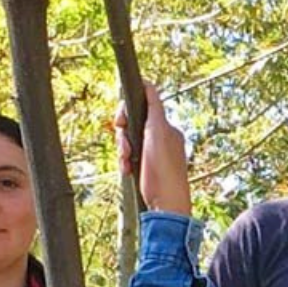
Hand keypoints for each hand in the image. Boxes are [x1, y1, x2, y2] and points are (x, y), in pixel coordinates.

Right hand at [123, 80, 188, 215]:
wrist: (166, 203)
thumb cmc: (164, 169)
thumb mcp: (158, 132)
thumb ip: (153, 107)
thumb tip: (148, 83)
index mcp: (165, 127)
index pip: (142, 107)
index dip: (127, 111)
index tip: (121, 120)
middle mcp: (160, 137)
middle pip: (131, 125)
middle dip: (123, 135)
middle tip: (125, 147)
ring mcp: (152, 153)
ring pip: (127, 142)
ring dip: (123, 151)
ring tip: (128, 161)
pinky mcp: (145, 167)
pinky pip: (128, 157)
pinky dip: (125, 162)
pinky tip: (128, 170)